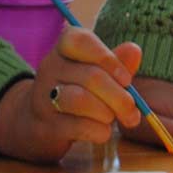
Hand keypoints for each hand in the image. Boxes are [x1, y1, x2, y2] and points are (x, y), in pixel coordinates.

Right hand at [0, 26, 143, 161]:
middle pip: (91, 76)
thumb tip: (135, 51)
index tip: (127, 78)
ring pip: (80, 99)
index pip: (82, 40)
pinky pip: (76, 126)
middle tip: (132, 110)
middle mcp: (50, 67)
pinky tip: (103, 132)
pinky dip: (98, 131)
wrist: (38, 121)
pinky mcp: (45, 125)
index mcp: (64, 47)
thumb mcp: (98, 70)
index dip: (109, 59)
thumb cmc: (77, 88)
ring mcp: (44, 97)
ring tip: (112, 119)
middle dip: (119, 96)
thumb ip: (117, 62)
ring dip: (106, 112)